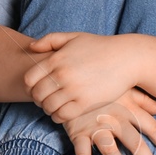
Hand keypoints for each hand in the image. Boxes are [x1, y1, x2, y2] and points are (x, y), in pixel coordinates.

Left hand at [23, 32, 139, 120]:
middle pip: (37, 95)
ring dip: (48, 109)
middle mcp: (62, 75)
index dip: (30, 87)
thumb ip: (50, 40)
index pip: (29, 79)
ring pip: (48, 107)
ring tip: (54, 107)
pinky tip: (63, 112)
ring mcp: (74, 90)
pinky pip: (63, 115)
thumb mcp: (74, 37)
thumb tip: (31, 48)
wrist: (126, 58)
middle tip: (45, 100)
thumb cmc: (99, 47)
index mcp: (56, 59)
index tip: (36, 89)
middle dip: (38, 99)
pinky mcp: (86, 103)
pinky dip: (58, 117)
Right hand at [57, 89, 155, 154]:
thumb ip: (144, 100)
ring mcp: (95, 126)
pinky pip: (82, 153)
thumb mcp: (123, 88)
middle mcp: (114, 118)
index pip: (151, 127)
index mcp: (128, 108)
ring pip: (110, 150)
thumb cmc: (100, 86)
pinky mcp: (77, 132)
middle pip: (135, 142)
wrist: (68, 79)